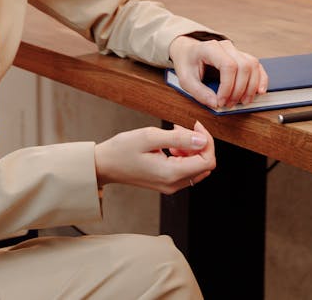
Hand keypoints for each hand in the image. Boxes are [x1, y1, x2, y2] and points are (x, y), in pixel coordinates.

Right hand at [94, 121, 214, 193]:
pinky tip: (170, 144)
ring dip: (191, 148)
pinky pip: (186, 169)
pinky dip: (184, 154)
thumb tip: (202, 140)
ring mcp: (170, 185)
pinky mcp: (167, 182)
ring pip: (197, 166)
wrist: (104, 165)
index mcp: (171, 174)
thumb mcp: (150, 137)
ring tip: (173, 134)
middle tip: (180, 127)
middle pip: (204, 164)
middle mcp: (173, 184)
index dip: (207, 141)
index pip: (207, 161)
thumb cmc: (122, 149)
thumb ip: (179, 138)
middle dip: (198, 143)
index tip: (195, 125)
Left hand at [169, 35, 267, 109]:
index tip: (221, 102)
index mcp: (210, 48)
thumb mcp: (185, 79)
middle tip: (229, 104)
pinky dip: (261, 79)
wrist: (188, 51)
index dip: (228, 87)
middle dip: (239, 90)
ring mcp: (236, 50)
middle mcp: (226, 46)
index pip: (228, 66)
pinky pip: (257, 66)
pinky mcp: (242, 57)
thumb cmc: (187, 63)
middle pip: (244, 66)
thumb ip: (199, 92)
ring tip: (243, 101)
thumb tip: (216, 104)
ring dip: (251, 87)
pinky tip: (259, 91)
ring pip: (253, 65)